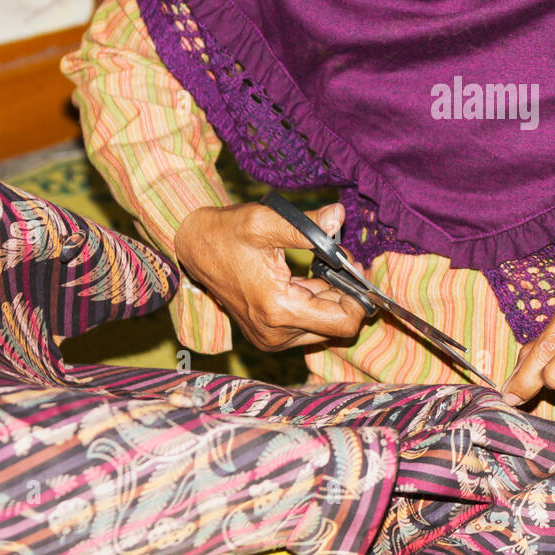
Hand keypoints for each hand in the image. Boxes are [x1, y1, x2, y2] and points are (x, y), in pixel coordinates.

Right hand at [174, 201, 367, 351]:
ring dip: (329, 297)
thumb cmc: (227, 233)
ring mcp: (271, 337)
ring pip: (324, 326)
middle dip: (345, 294)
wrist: (195, 246)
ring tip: (321, 265)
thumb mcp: (265, 221)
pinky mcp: (268, 335)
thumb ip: (307, 225)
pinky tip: (305, 277)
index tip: (354, 267)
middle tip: (342, 260)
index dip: (358, 298)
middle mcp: (275, 334)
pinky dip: (314, 301)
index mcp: (278, 311)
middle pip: (336, 326)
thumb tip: (339, 217)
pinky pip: (307, 324)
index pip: (343, 324)